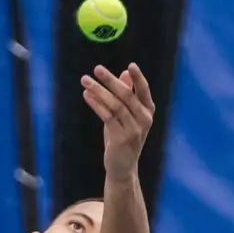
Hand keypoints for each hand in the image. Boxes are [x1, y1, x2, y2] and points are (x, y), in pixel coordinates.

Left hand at [82, 63, 154, 179]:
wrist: (122, 167)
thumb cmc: (124, 137)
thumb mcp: (127, 115)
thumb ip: (127, 94)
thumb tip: (125, 73)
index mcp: (148, 111)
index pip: (144, 91)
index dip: (138, 78)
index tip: (131, 65)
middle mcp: (144, 120)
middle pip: (126, 95)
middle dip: (111, 81)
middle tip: (97, 69)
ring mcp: (134, 130)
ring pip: (115, 105)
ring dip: (98, 91)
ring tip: (85, 81)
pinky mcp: (121, 138)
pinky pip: (107, 117)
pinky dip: (96, 104)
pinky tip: (86, 95)